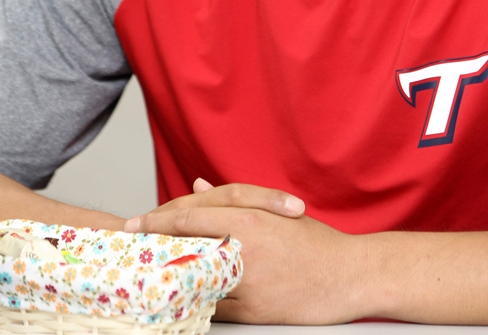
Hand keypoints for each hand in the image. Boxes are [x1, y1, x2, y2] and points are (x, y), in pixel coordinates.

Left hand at [125, 180, 371, 323]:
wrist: (349, 277)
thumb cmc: (315, 243)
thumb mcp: (277, 211)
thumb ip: (235, 198)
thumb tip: (198, 185)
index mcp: (249, 221)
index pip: (190, 218)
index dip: (157, 220)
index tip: (134, 224)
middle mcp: (243, 251)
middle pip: (184, 248)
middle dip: (153, 247)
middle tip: (130, 247)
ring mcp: (246, 284)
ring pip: (194, 281)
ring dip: (169, 276)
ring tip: (144, 273)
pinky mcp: (252, 311)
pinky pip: (213, 308)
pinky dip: (194, 301)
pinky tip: (179, 298)